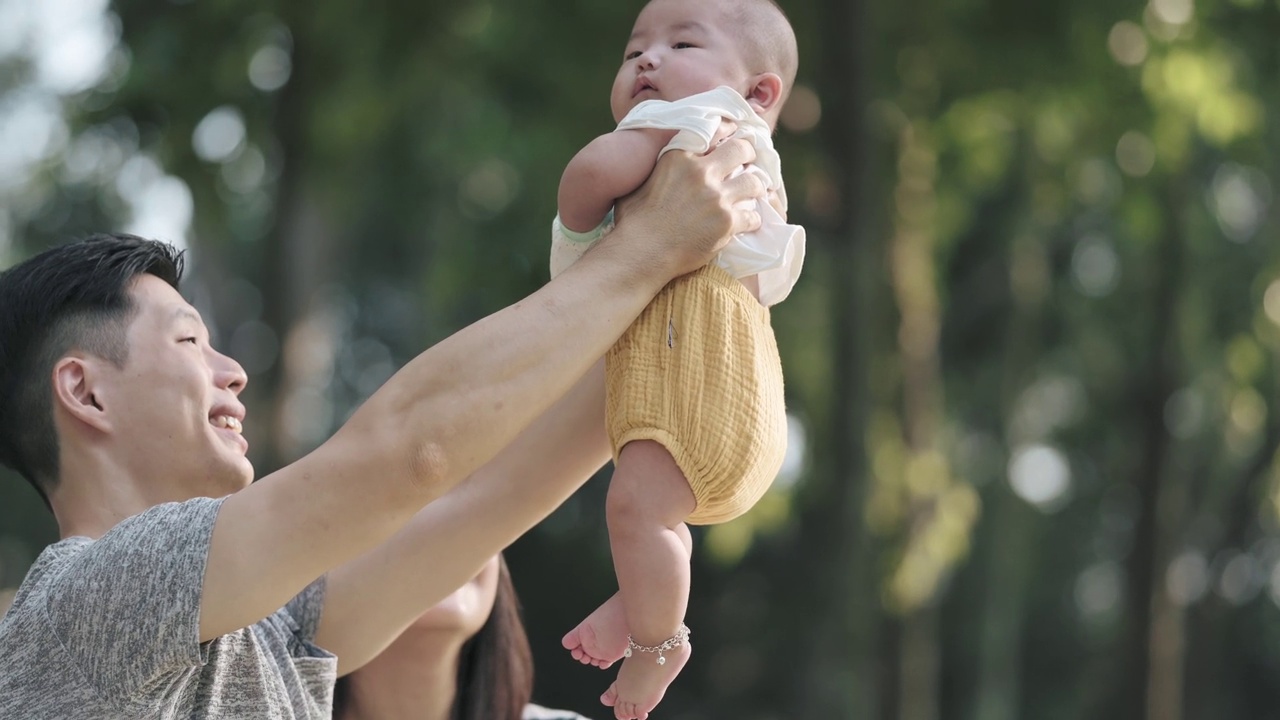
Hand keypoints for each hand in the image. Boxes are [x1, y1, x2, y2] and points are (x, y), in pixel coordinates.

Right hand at [612, 138, 765, 277]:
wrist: (642, 253)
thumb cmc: (634, 221)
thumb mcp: (640, 182)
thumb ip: (659, 169)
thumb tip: (660, 167)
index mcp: (679, 156)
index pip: (715, 131)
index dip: (728, 132)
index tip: (733, 135)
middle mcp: (701, 172)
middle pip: (741, 149)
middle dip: (748, 154)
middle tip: (749, 161)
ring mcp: (717, 197)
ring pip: (753, 182)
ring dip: (755, 188)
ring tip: (753, 193)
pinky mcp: (727, 222)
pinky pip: (753, 216)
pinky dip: (752, 220)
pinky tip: (747, 223)